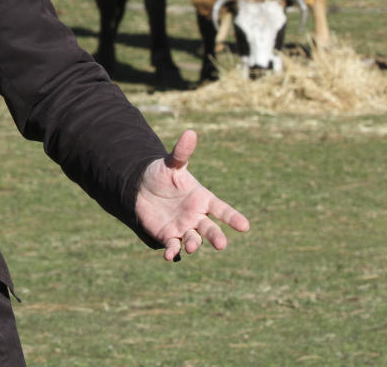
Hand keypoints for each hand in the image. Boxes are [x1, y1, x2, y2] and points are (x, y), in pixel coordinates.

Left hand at [135, 129, 249, 260]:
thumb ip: (181, 153)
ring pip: (193, 239)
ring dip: (193, 244)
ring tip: (191, 246)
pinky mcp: (169, 235)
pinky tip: (169, 255)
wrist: (141, 188)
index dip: (233, 217)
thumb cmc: (162, 175)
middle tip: (221, 244)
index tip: (245, 226)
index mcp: (202, 198)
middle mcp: (196, 215)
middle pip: (210, 228)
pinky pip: (173, 246)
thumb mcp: (171, 164)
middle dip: (216, 236)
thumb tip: (190, 132)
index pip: (221, 209)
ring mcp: (184, 227)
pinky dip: (173, 251)